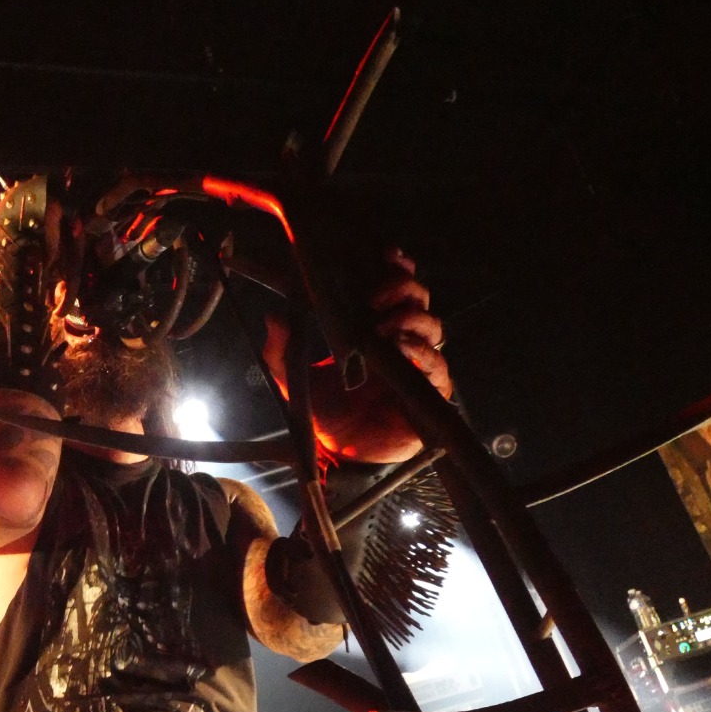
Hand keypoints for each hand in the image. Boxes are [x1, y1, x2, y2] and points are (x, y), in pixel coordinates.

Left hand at [259, 247, 450, 463]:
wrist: (339, 456)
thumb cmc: (325, 413)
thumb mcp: (294, 379)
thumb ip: (281, 350)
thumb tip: (272, 317)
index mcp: (378, 328)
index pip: (398, 287)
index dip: (397, 268)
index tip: (384, 256)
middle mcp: (404, 341)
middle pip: (420, 301)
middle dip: (403, 290)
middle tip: (374, 298)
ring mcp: (420, 366)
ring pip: (433, 328)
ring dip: (412, 319)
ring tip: (384, 325)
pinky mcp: (431, 394)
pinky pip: (438, 367)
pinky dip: (422, 353)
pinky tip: (401, 347)